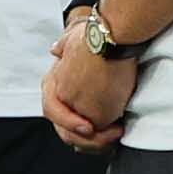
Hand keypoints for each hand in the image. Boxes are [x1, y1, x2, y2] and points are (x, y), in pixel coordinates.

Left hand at [42, 19, 133, 151]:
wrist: (111, 39)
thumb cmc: (96, 35)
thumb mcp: (71, 38)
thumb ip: (62, 46)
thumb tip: (55, 49)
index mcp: (51, 83)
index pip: (52, 111)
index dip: (67, 121)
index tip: (85, 125)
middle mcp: (62, 98)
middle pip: (66, 130)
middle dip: (86, 138)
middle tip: (104, 133)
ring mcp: (77, 108)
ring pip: (87, 134)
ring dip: (101, 137)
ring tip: (116, 128)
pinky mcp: (95, 115)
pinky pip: (103, 130)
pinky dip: (112, 131)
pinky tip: (121, 124)